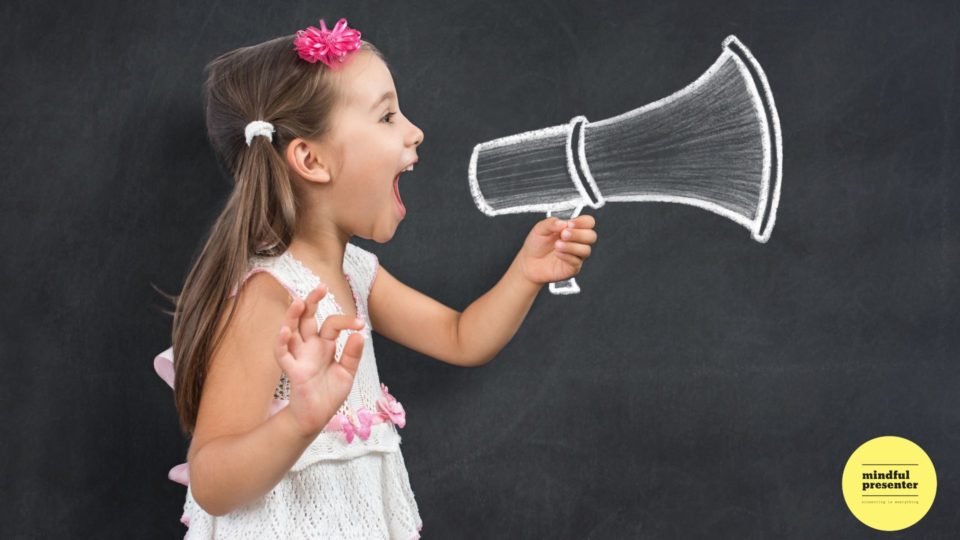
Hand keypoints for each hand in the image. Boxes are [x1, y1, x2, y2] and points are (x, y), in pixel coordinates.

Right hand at [273, 284, 366, 436]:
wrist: (317, 417)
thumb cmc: (329, 394)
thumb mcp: (347, 373)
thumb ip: (352, 355)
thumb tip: (359, 335)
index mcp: (323, 345)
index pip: (331, 324)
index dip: (345, 320)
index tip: (360, 323)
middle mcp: (309, 347)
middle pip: (306, 318)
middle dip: (311, 302)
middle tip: (321, 287)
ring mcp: (299, 357)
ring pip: (291, 331)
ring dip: (293, 317)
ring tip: (299, 302)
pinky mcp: (292, 371)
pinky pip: (283, 355)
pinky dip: (282, 343)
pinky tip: (286, 331)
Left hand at [516, 215, 596, 285]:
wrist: (528, 262)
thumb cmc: (536, 244)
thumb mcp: (540, 229)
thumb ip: (551, 223)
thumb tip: (563, 222)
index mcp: (572, 228)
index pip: (588, 222)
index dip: (582, 222)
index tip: (570, 224)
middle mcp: (577, 241)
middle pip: (591, 236)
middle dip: (578, 234)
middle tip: (563, 234)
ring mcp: (576, 255)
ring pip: (586, 250)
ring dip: (572, 246)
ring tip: (557, 245)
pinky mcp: (573, 267)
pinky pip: (577, 261)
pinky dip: (567, 256)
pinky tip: (557, 253)